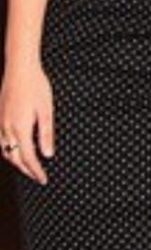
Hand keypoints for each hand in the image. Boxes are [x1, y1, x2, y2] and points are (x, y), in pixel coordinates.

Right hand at [0, 62, 54, 183]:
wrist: (19, 69)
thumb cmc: (37, 86)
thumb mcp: (46, 110)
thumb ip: (46, 133)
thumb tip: (48, 155)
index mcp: (20, 129)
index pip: (28, 158)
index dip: (36, 171)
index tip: (43, 179)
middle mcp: (6, 130)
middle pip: (15, 158)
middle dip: (26, 169)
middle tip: (38, 177)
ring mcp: (0, 124)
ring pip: (6, 151)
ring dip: (17, 161)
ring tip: (29, 166)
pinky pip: (1, 142)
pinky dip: (9, 151)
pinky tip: (16, 149)